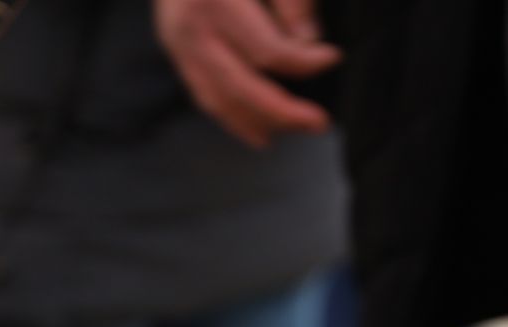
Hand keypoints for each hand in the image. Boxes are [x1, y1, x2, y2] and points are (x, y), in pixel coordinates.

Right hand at [153, 0, 340, 147]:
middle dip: (283, 110)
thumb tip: (308, 38)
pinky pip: (203, 95)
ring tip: (299, 129)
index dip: (304, 61)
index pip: (266, 49)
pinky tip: (261, 133)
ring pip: (219, 98)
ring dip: (260, 122)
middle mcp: (191, 26)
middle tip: (320, 122)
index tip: (333, 57)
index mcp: (215, 1)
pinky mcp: (175, 51)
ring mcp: (177, 42)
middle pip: (240, 85)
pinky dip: (233, 118)